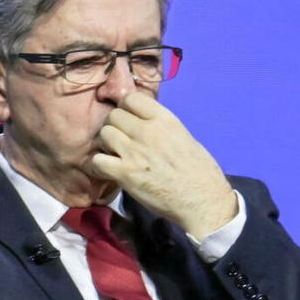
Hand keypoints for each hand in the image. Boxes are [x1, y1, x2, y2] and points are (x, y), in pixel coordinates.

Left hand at [89, 91, 237, 238]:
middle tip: (121, 140)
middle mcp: (148, 131)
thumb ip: (160, 127)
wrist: (202, 201)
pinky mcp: (124, 173)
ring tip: (116, 155)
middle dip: (115, 126)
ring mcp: (134, 152)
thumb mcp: (184, 137)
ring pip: (104, 134)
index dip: (125, 107)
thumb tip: (142, 123)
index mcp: (165, 120)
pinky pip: (97, 160)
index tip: (128, 119)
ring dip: (106, 144)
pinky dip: (99, 165)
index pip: (131, 98)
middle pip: (114, 115)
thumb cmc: (200, 172)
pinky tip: (109, 170)